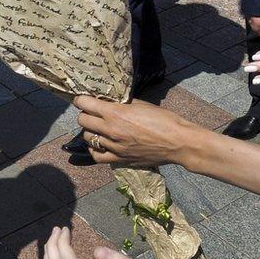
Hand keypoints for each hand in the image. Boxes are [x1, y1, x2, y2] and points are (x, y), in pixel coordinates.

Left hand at [73, 96, 197, 167]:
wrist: (177, 143)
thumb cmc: (164, 120)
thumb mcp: (142, 104)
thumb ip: (122, 103)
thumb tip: (110, 100)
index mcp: (116, 113)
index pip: (86, 104)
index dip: (81, 100)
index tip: (81, 99)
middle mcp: (111, 130)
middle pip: (83, 121)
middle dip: (85, 114)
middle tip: (92, 112)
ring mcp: (114, 147)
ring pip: (88, 138)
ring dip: (90, 130)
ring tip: (98, 127)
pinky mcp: (119, 159)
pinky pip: (97, 156)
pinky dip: (95, 149)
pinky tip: (99, 144)